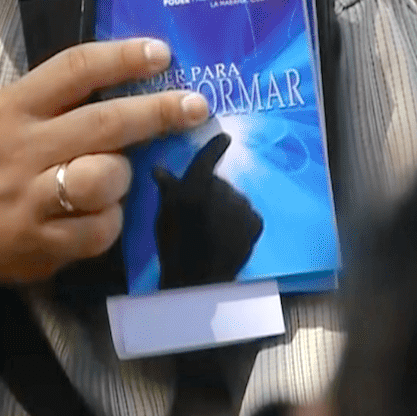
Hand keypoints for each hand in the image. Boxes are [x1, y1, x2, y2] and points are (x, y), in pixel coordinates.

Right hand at [0, 39, 208, 285]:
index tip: (162, 53)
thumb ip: (48, 101)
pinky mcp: (44, 243)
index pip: (73, 69)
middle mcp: (22, 149)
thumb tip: (122, 82)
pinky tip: (97, 215)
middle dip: (157, 112)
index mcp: (11, 109)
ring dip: (122, 176)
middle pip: (103, 123)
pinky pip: (101, 228)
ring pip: (105, 177)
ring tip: (115, 179)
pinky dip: (108, 221)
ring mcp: (32, 199)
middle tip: (195, 105)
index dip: (123, 58)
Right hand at [154, 132, 264, 289]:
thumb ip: (167, 188)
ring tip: (213, 227)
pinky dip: (239, 221)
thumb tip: (159, 168)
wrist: (200, 278)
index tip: (224, 137)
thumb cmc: (174, 245)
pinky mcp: (256, 223)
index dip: (217, 145)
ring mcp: (244, 206)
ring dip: (226, 207)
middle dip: (212, 191)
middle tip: (200, 210)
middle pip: (219, 182)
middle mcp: (224, 188)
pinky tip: (228, 235)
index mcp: (198, 183)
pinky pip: (247, 215)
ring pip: (234, 199)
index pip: (210, 155)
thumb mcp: (164, 214)